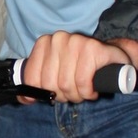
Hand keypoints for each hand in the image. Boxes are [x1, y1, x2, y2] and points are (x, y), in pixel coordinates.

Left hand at [21, 31, 137, 102]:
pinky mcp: (93, 49)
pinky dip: (87, 92)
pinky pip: (83, 82)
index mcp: (45, 43)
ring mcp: (75, 42)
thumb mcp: (56, 72)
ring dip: (77, 96)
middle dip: (63, 96)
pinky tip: (92, 91)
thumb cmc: (81, 67)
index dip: (43, 94)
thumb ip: (38, 83)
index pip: (32, 78)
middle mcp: (58, 39)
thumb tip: (24, 99)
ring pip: (66, 84)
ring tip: (84, 92)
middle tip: (73, 94)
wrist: (112, 56)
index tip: (54, 95)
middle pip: (50, 84)